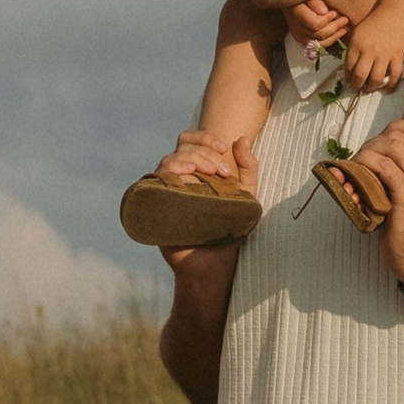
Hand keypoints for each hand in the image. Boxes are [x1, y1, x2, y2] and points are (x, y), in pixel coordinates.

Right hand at [149, 131, 258, 268]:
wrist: (214, 265)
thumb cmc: (229, 231)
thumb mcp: (246, 196)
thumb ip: (248, 168)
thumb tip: (242, 138)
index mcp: (196, 172)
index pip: (191, 141)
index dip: (205, 138)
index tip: (224, 148)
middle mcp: (178, 179)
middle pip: (181, 147)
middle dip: (203, 151)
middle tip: (222, 170)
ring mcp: (166, 192)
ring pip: (168, 161)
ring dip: (190, 160)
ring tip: (211, 174)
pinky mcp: (156, 207)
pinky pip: (156, 183)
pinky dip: (169, 175)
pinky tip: (187, 178)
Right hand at [291, 0, 350, 48]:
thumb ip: (315, 1)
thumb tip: (324, 11)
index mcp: (296, 13)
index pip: (314, 23)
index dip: (327, 20)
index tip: (334, 12)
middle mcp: (295, 26)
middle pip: (318, 34)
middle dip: (334, 27)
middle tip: (344, 19)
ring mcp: (299, 34)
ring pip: (319, 42)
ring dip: (334, 36)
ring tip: (344, 27)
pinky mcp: (303, 39)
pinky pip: (318, 46)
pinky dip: (330, 40)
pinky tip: (339, 33)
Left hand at [340, 9, 403, 93]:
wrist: (393, 12)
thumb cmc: (373, 22)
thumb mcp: (357, 32)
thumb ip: (352, 48)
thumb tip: (349, 68)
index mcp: (356, 44)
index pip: (349, 67)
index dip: (347, 77)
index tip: (349, 80)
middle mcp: (369, 51)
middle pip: (360, 76)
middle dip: (357, 85)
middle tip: (357, 87)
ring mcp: (384, 54)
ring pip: (376, 78)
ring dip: (371, 87)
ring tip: (369, 89)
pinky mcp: (397, 56)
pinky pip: (395, 75)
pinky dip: (391, 85)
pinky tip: (387, 90)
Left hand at [349, 116, 403, 285]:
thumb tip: (375, 147)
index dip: (394, 127)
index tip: (378, 144)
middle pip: (397, 135)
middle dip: (371, 143)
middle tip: (359, 161)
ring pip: (390, 145)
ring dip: (366, 153)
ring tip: (356, 169)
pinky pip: (383, 165)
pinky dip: (365, 164)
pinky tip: (356, 176)